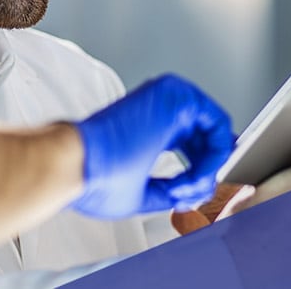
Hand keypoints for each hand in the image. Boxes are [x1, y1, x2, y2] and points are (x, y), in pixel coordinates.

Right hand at [72, 74, 233, 218]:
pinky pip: (217, 123)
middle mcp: (162, 106)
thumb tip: (194, 193)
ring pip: (216, 129)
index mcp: (152, 123)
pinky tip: (197, 173)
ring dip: (209, 165)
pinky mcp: (177, 96)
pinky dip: (215, 153)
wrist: (73, 163)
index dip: (203, 171)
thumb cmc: (93, 177)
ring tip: (186, 187)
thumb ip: (172, 188)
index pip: (196, 142)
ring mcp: (170, 98)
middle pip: (208, 136)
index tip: (192, 193)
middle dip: (207, 172)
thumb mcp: (144, 191)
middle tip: (191, 194)